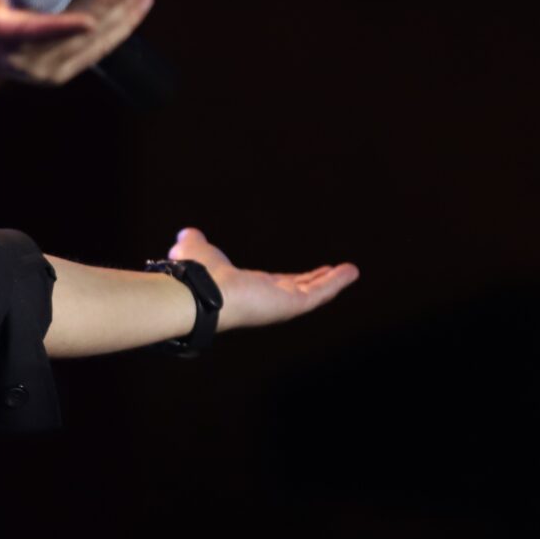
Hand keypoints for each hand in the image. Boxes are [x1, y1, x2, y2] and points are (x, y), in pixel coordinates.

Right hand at [0, 0, 155, 86]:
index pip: (31, 30)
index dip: (60, 27)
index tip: (89, 22)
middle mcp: (21, 59)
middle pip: (73, 33)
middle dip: (110, 4)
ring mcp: (42, 72)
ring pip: (90, 43)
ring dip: (123, 14)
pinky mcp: (59, 75)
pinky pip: (94, 51)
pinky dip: (119, 28)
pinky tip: (138, 8)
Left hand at [167, 225, 357, 330]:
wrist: (199, 291)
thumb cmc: (195, 273)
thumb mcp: (195, 249)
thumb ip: (194, 242)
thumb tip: (188, 234)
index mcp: (247, 288)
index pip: (275, 284)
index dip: (292, 279)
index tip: (307, 274)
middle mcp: (266, 299)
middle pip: (299, 290)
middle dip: (316, 282)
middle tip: (334, 272)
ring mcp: (281, 304)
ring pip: (313, 293)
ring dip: (333, 282)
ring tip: (351, 271)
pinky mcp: (292, 305)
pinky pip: (320, 294)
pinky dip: (336, 283)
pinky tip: (351, 272)